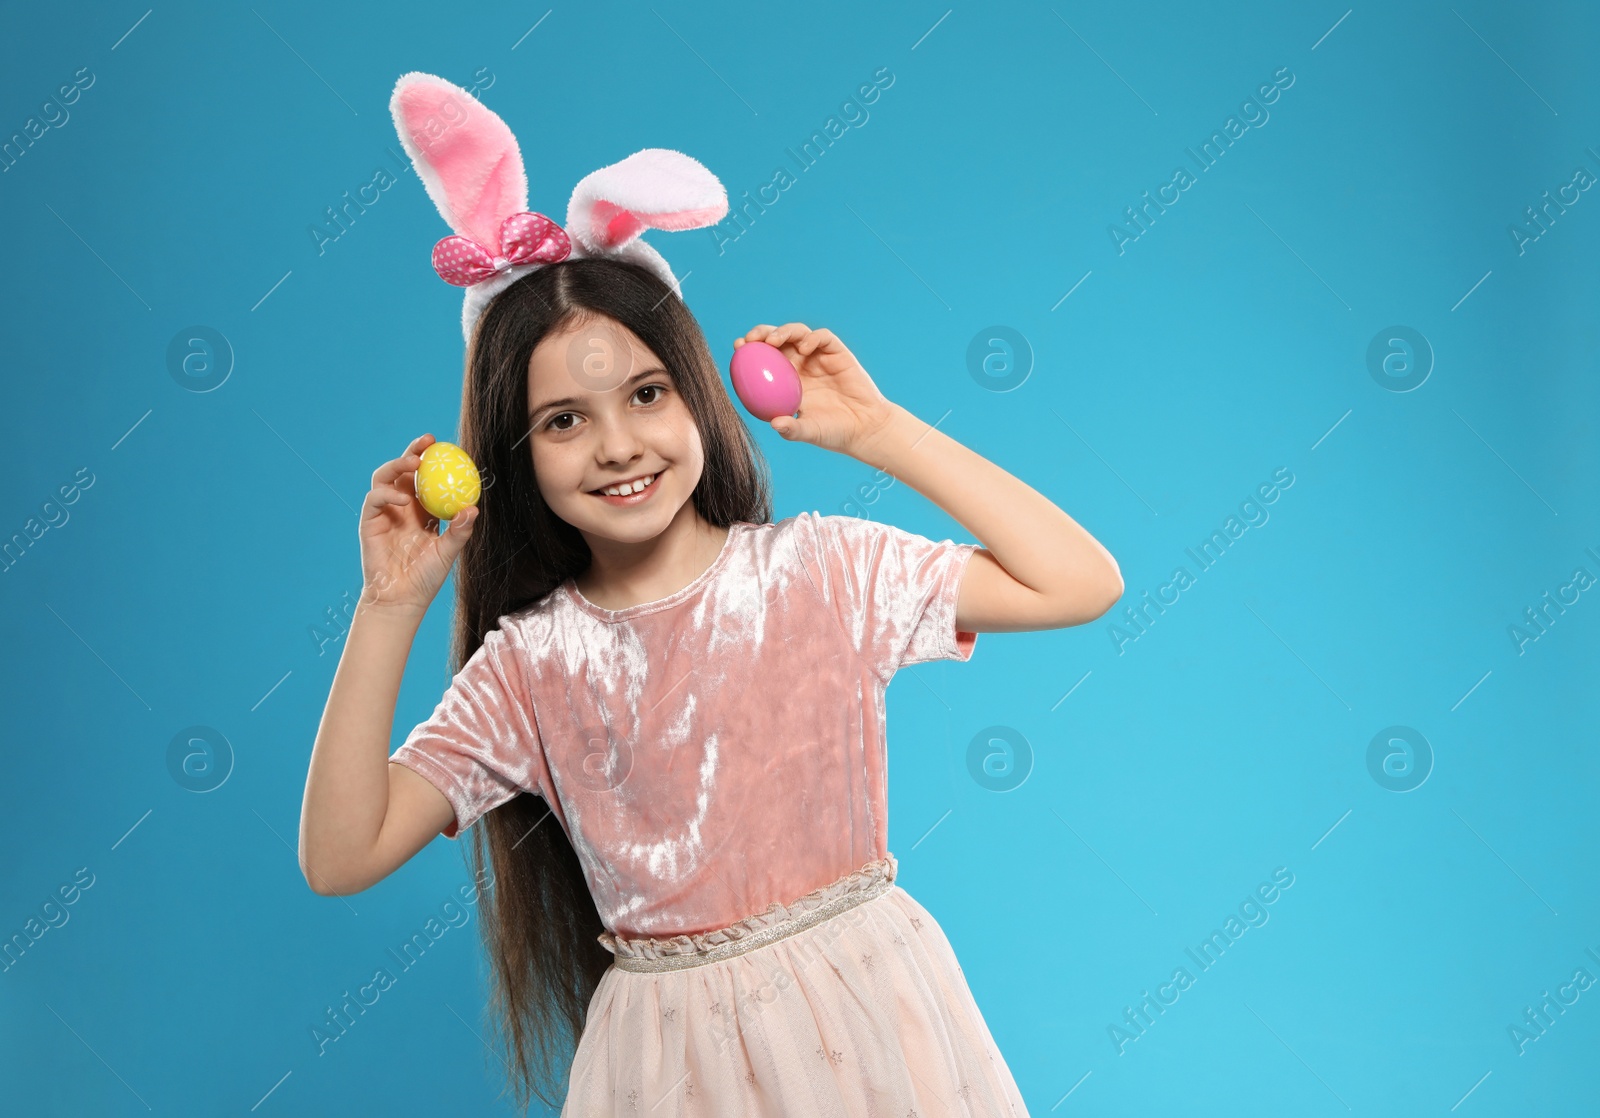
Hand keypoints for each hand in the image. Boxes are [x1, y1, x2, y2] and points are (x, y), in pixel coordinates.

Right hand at [357, 433, 477, 615]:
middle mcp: (401, 507)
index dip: (434, 461)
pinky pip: (374, 499)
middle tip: (428, 442)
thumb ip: (459, 531)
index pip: (426, 479)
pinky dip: (387, 494)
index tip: (448, 447)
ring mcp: (384, 513)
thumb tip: (473, 509)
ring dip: (397, 465)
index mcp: (421, 510)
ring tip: (414, 463)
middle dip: (413, 452)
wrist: (402, 598)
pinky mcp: (369, 522)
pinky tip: (403, 498)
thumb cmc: (426, 577)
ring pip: (384, 478)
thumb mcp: (448, 552)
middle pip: (403, 471)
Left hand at [735, 323, 899, 458]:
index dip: (750, 351)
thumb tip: (774, 423)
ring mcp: (819, 356)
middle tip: (751, 339)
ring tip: (774, 341)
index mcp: (788, 381)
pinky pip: (823, 337)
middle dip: (761, 333)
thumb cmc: (834, 432)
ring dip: (784, 331)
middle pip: (777, 339)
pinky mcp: (837, 352)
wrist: (865, 428)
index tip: (737, 348)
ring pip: (797, 333)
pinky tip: (806, 348)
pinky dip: (812, 338)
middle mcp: (801, 365)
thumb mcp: (809, 431)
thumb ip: (792, 428)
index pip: (764, 360)